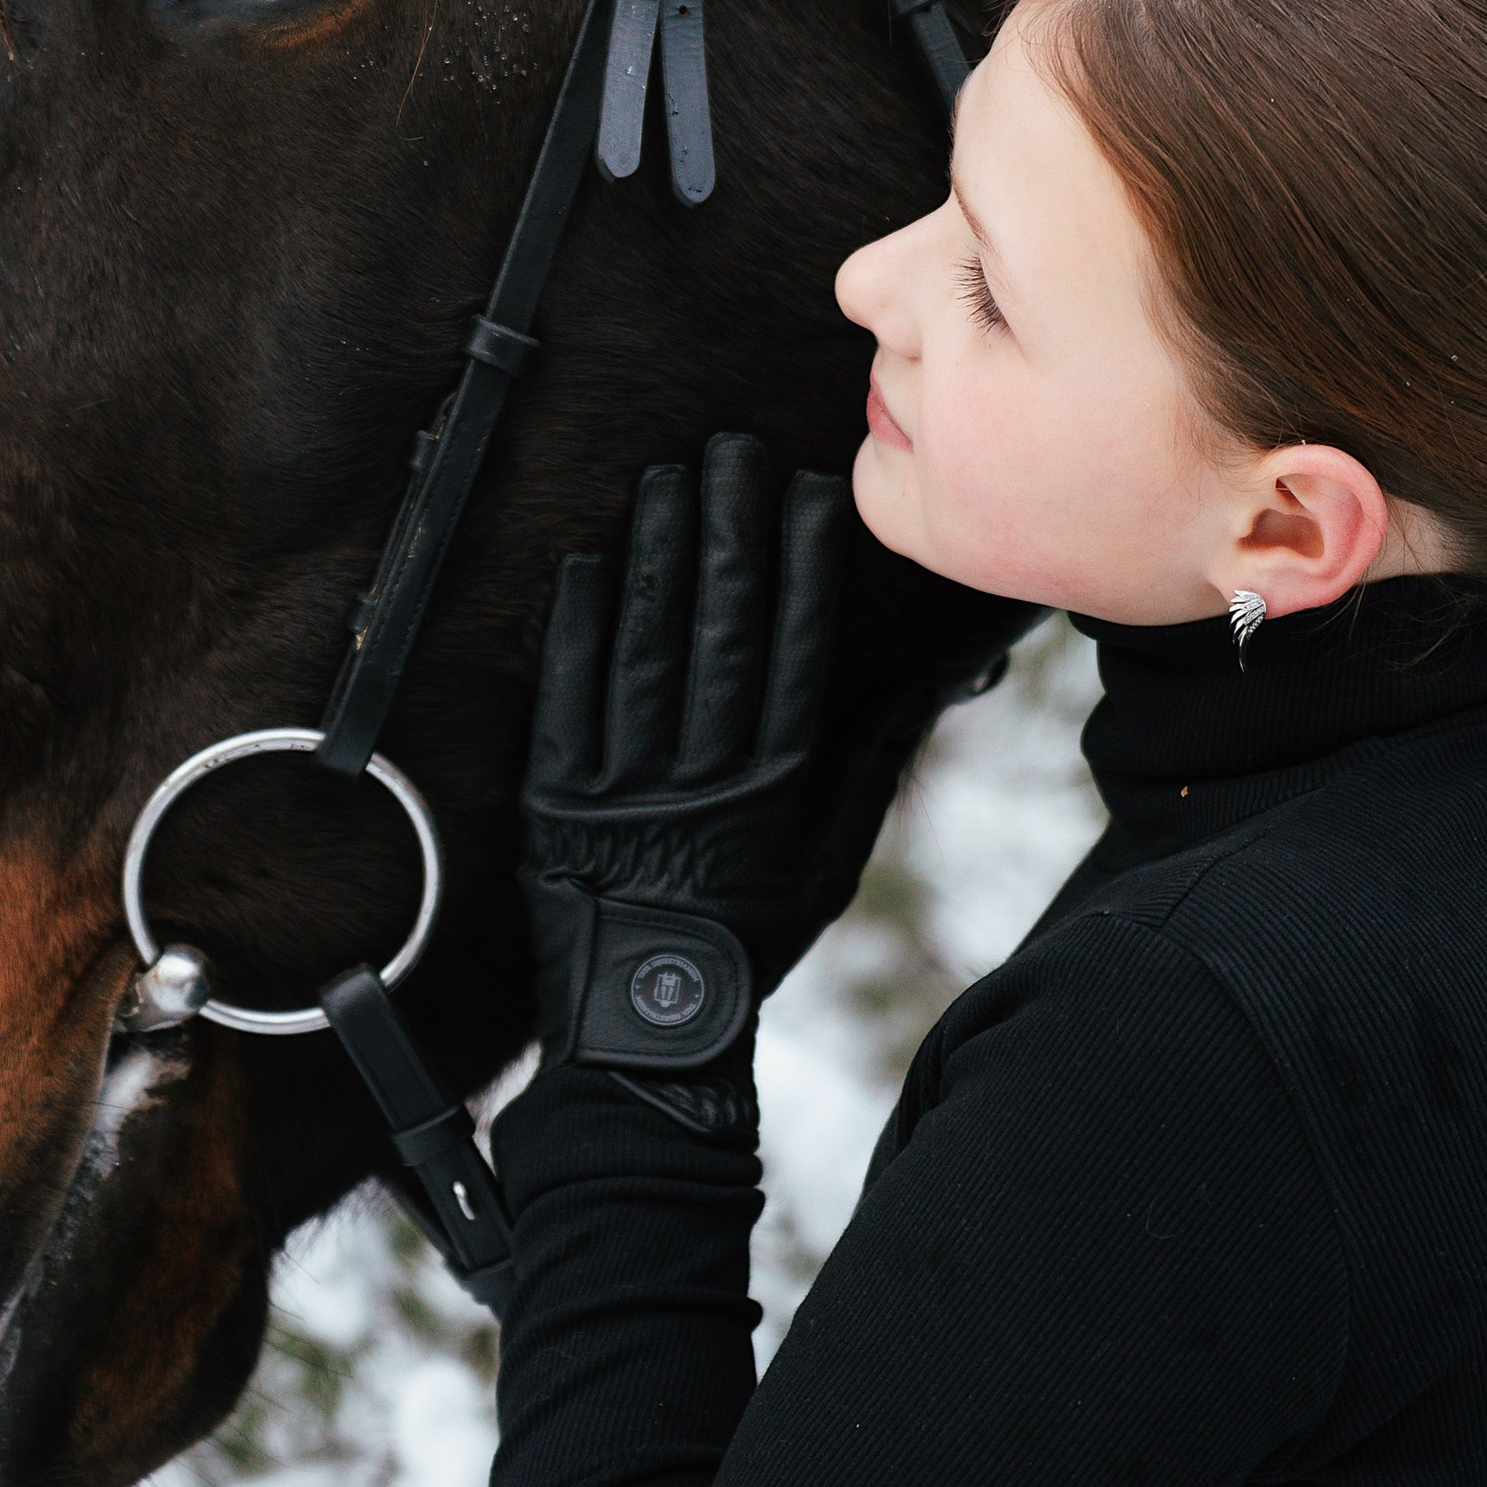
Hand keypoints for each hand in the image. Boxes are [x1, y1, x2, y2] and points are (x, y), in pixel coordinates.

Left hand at [522, 435, 850, 1098]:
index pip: (794, 652)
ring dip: (658, 557)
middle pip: (721, 634)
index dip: (802, 567)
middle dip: (729, 534)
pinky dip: (579, 628)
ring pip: (646, 651)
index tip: (808, 493)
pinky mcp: (556, 801)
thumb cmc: (749, 938)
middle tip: (733, 451)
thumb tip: (930, 680)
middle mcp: (704, 778)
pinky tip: (591, 560)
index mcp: (774, 788)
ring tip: (668, 478)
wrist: (646, 1035)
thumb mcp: (829, 862)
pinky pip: (568, 699)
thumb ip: (873, 763)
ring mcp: (626, 787)